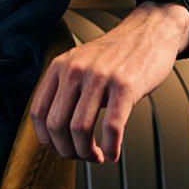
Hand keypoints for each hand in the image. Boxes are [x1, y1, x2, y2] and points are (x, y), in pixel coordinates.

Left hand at [30, 2, 188, 162]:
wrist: (150, 32)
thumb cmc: (116, 55)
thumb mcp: (80, 63)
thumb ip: (65, 88)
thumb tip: (55, 131)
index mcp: (60, 66)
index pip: (38, 112)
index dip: (46, 139)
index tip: (58, 148)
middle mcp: (75, 70)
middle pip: (56, 125)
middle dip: (67, 151)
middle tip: (81, 157)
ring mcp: (100, 77)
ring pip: (80, 130)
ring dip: (87, 153)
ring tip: (97, 157)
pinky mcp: (125, 86)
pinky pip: (111, 127)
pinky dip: (111, 148)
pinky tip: (113, 153)